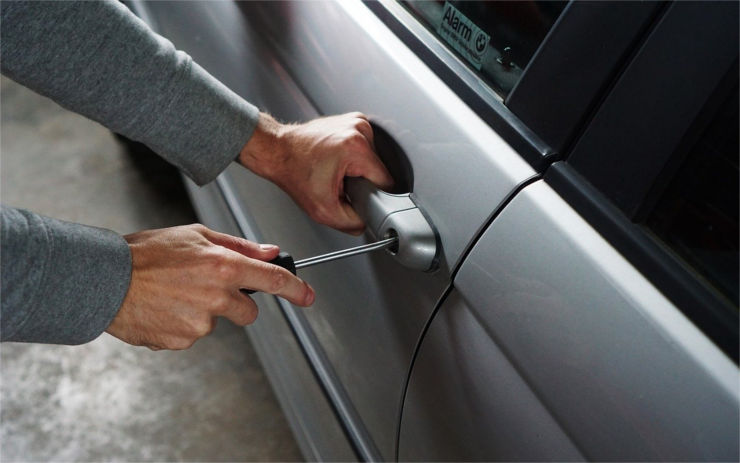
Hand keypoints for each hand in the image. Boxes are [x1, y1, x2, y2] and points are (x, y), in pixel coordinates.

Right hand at [106, 224, 314, 349]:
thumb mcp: (195, 235)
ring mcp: (200, 323)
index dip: (296, 290)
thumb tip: (270, 252)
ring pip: (216, 322)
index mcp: (223, 266)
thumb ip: (238, 246)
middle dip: (236, 303)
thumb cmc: (146, 253)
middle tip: (205, 287)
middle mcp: (216, 296)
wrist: (104, 280)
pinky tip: (163, 308)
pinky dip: (182, 324)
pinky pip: (192, 335)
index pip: (273, 281)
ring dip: (202, 311)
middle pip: (248, 312)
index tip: (308, 296)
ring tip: (173, 294)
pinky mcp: (182, 341)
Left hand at [239, 112, 393, 234]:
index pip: (386, 181)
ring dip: (358, 169)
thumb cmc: (294, 172)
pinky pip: (365, 148)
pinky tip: (337, 160)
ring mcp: (356, 121)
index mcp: (356, 148)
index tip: (356, 196)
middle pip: (379, 170)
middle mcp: (359, 129)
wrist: (277, 151)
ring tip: (336, 170)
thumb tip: (368, 222)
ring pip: (373, 159)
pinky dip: (354, 158)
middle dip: (362, 181)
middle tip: (339, 183)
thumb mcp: (323, 210)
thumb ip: (352, 223)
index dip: (373, 195)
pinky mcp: (353, 120)